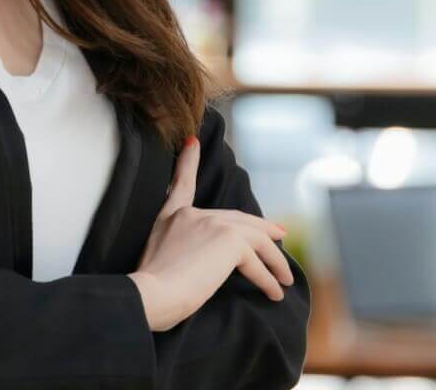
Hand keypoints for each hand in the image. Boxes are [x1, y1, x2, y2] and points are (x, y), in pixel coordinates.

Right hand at [127, 134, 294, 332]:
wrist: (152, 293)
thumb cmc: (151, 284)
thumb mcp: (156, 254)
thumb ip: (177, 244)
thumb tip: (196, 258)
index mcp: (174, 214)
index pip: (182, 183)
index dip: (187, 161)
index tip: (191, 143)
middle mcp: (194, 213)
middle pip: (237, 219)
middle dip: (261, 226)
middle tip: (279, 234)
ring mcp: (213, 224)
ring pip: (255, 240)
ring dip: (274, 261)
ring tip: (284, 279)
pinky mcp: (230, 242)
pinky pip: (258, 261)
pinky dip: (269, 279)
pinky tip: (274, 292)